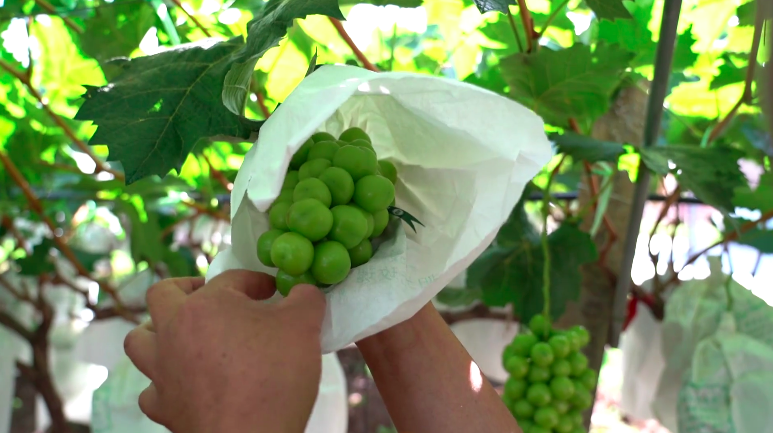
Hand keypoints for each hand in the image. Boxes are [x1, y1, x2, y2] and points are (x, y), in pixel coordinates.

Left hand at [123, 269, 326, 432]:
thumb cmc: (273, 376)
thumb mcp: (303, 325)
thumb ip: (304, 299)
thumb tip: (303, 292)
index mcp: (205, 305)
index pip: (230, 278)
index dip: (255, 281)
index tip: (271, 291)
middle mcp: (174, 331)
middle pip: (163, 295)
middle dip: (185, 289)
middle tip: (210, 296)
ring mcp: (162, 371)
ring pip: (140, 340)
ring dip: (157, 331)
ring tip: (181, 334)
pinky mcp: (164, 406)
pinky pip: (151, 389)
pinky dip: (164, 382)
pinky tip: (184, 383)